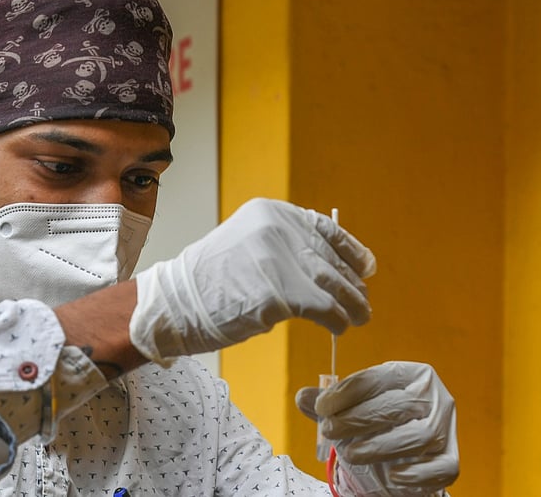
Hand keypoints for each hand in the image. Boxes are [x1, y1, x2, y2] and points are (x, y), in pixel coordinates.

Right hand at [129, 198, 375, 362]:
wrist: (174, 304)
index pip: (325, 228)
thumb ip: (284, 247)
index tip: (366, 267)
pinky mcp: (280, 294)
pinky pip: (326, 308)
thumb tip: (332, 266)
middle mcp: (278, 229)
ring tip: (358, 318)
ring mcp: (279, 260)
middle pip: (332, 259)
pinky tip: (338, 328)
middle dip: (352, 284)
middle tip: (362, 302)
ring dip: (352, 305)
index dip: (350, 250)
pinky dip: (338, 320)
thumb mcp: (247, 245)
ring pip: (336, 284)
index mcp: (271, 213)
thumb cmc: (208, 283)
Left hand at [296, 362, 458, 494]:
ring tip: (349, 454)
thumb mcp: (351, 407)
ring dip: (380, 446)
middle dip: (358, 419)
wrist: (406, 453)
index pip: (378, 378)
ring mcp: (447, 428)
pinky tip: (393, 476)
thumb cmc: (377, 421)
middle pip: (398, 406)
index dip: (346, 392)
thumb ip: (328, 403)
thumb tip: (302, 397)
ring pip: (420, 436)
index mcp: (410, 374)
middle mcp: (434, 397)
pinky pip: (442, 467)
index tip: (320, 407)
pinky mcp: (451, 459)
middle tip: (328, 431)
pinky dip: (417, 474)